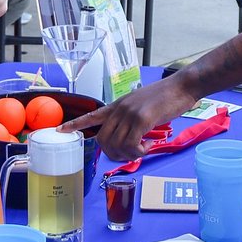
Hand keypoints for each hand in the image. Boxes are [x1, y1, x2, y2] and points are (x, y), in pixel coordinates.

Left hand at [62, 75, 198, 159]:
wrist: (182, 86)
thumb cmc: (166, 97)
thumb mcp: (142, 105)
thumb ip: (130, 118)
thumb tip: (129, 137)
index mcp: (118, 105)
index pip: (92, 115)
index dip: (75, 124)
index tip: (59, 130)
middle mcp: (120, 109)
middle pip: (103, 139)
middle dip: (113, 153)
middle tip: (130, 155)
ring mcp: (129, 113)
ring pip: (116, 144)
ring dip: (128, 154)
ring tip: (142, 149)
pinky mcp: (141, 119)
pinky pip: (130, 145)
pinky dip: (138, 152)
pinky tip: (149, 146)